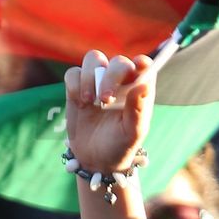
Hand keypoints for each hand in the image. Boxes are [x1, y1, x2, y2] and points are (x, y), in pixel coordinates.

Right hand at [64, 51, 155, 175]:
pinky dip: (75, 84)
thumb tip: (144, 86)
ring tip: (89, 101)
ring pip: (94, 59)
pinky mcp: (77, 87)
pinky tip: (80, 103)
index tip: (138, 65)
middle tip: (105, 99)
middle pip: (118, 62)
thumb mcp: (132, 133)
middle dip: (111, 76)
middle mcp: (120, 82)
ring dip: (90, 77)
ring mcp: (97, 82)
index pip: (145, 67)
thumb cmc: (120, 146)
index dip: (143, 63)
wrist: (94, 159)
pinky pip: (74, 73)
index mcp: (138, 91)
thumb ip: (138, 110)